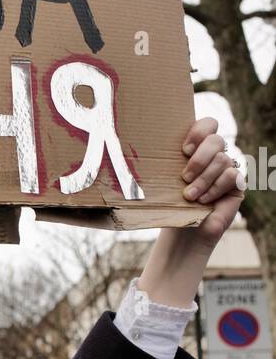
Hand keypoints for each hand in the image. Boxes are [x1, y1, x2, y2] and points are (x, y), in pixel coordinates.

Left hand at [138, 117, 244, 306]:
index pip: (208, 124)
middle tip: (184, 176)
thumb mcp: (159, 182)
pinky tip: (203, 201)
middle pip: (217, 139)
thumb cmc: (169, 206)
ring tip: (189, 196)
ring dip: (203, 179)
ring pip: (223, 159)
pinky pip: (232, 176)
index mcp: (198, 148)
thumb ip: (152, 164)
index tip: (183, 149)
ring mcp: (228, 169)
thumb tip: (122, 149)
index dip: (199, 130)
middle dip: (200, 158)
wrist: (182, 234)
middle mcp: (215, 156)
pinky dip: (215, 188)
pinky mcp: (237, 185)